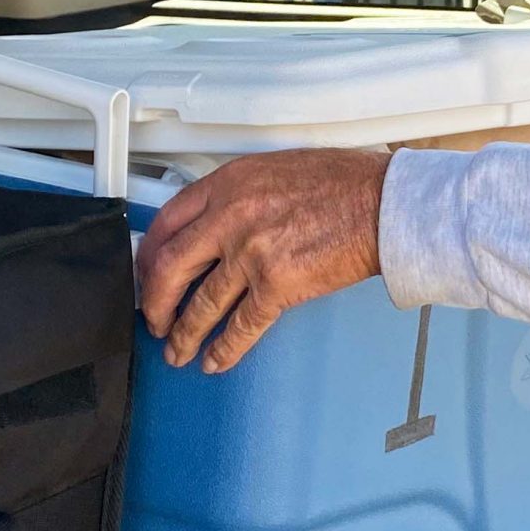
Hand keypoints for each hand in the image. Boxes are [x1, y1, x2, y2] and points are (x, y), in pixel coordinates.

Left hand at [136, 149, 390, 372]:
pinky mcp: (276, 286)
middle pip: (169, 268)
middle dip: (155, 302)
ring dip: (183, 334)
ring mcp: (250, 254)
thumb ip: (239, 195)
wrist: (381, 204)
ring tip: (176, 350)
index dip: (149, 257)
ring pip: (200, 304)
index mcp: (228, 184)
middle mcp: (230, 218)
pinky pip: (240, 327)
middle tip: (153, 319)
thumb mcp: (275, 170)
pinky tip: (214, 360)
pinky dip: (223, 349)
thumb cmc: (343, 184)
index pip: (167, 223)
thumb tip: (216, 223)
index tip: (147, 273)